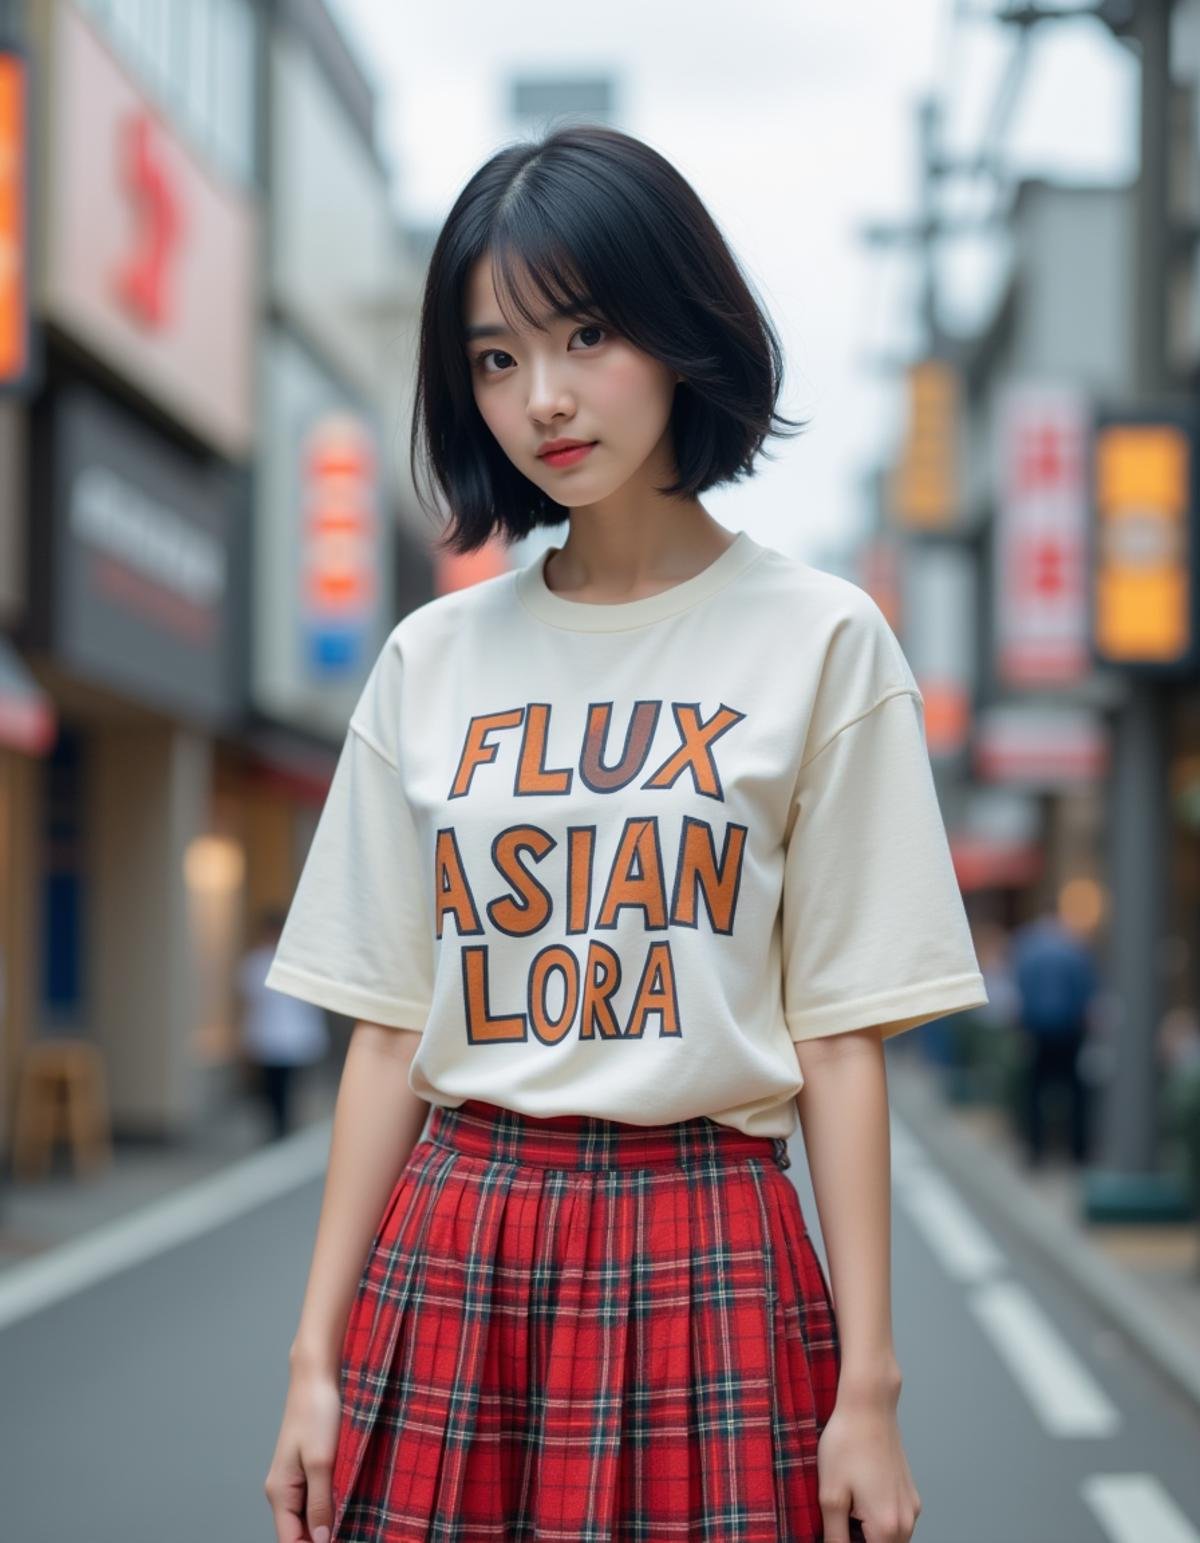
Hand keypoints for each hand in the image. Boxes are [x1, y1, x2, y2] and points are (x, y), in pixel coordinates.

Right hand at [264, 1365, 342, 1541]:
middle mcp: (282, 1490)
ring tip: (349, 1530)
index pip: (289, 1540)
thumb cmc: (316, 1414)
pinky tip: (343, 1511)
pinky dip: (326, 1509)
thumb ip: (320, 1504)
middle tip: (349, 1537)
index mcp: (280, 1492)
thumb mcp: (321, 1462)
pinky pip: (312, 1500)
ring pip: (305, 1517)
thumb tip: (320, 1542)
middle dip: (319, 1540)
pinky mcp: (304, 1468)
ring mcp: (292, 1479)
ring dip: (324, 1527)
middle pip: (296, 1532)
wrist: (315, 1378)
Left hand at [816, 1388, 921, 1541]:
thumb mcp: (831, 1496)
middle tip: (839, 1517)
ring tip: (846, 1505)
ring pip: (890, 1537)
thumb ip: (835, 1537)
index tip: (837, 1529)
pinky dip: (878, 1518)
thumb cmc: (847, 1444)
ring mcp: (911, 1506)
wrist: (869, 1406)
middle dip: (858, 1541)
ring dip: (869, 1532)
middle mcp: (907, 1521)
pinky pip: (895, 1520)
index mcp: (888, 1527)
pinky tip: (859, 1493)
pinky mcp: (910, 1493)